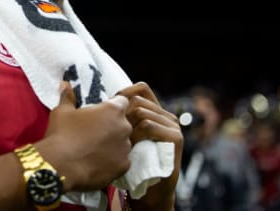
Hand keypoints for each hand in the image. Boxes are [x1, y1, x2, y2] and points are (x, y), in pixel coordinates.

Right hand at [36, 81, 132, 191]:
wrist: (60, 166)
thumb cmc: (62, 135)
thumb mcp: (62, 112)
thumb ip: (68, 97)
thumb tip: (65, 84)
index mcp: (112, 110)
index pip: (121, 102)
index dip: (111, 107)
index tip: (100, 113)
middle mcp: (124, 127)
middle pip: (123, 123)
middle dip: (112, 126)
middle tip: (94, 132)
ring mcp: (125, 148)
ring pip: (123, 143)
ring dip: (113, 144)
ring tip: (94, 149)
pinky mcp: (123, 167)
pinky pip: (121, 161)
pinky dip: (112, 161)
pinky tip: (97, 162)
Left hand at [116, 82, 182, 210]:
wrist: (151, 191)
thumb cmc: (135, 164)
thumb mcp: (129, 136)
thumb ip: (124, 119)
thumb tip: (104, 103)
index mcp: (158, 113)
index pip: (142, 88)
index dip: (125, 92)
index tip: (110, 105)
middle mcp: (168, 116)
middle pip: (138, 100)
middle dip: (122, 114)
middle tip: (113, 130)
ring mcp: (173, 126)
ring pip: (141, 112)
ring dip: (127, 126)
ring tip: (122, 141)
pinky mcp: (175, 138)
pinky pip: (148, 125)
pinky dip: (135, 134)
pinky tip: (130, 146)